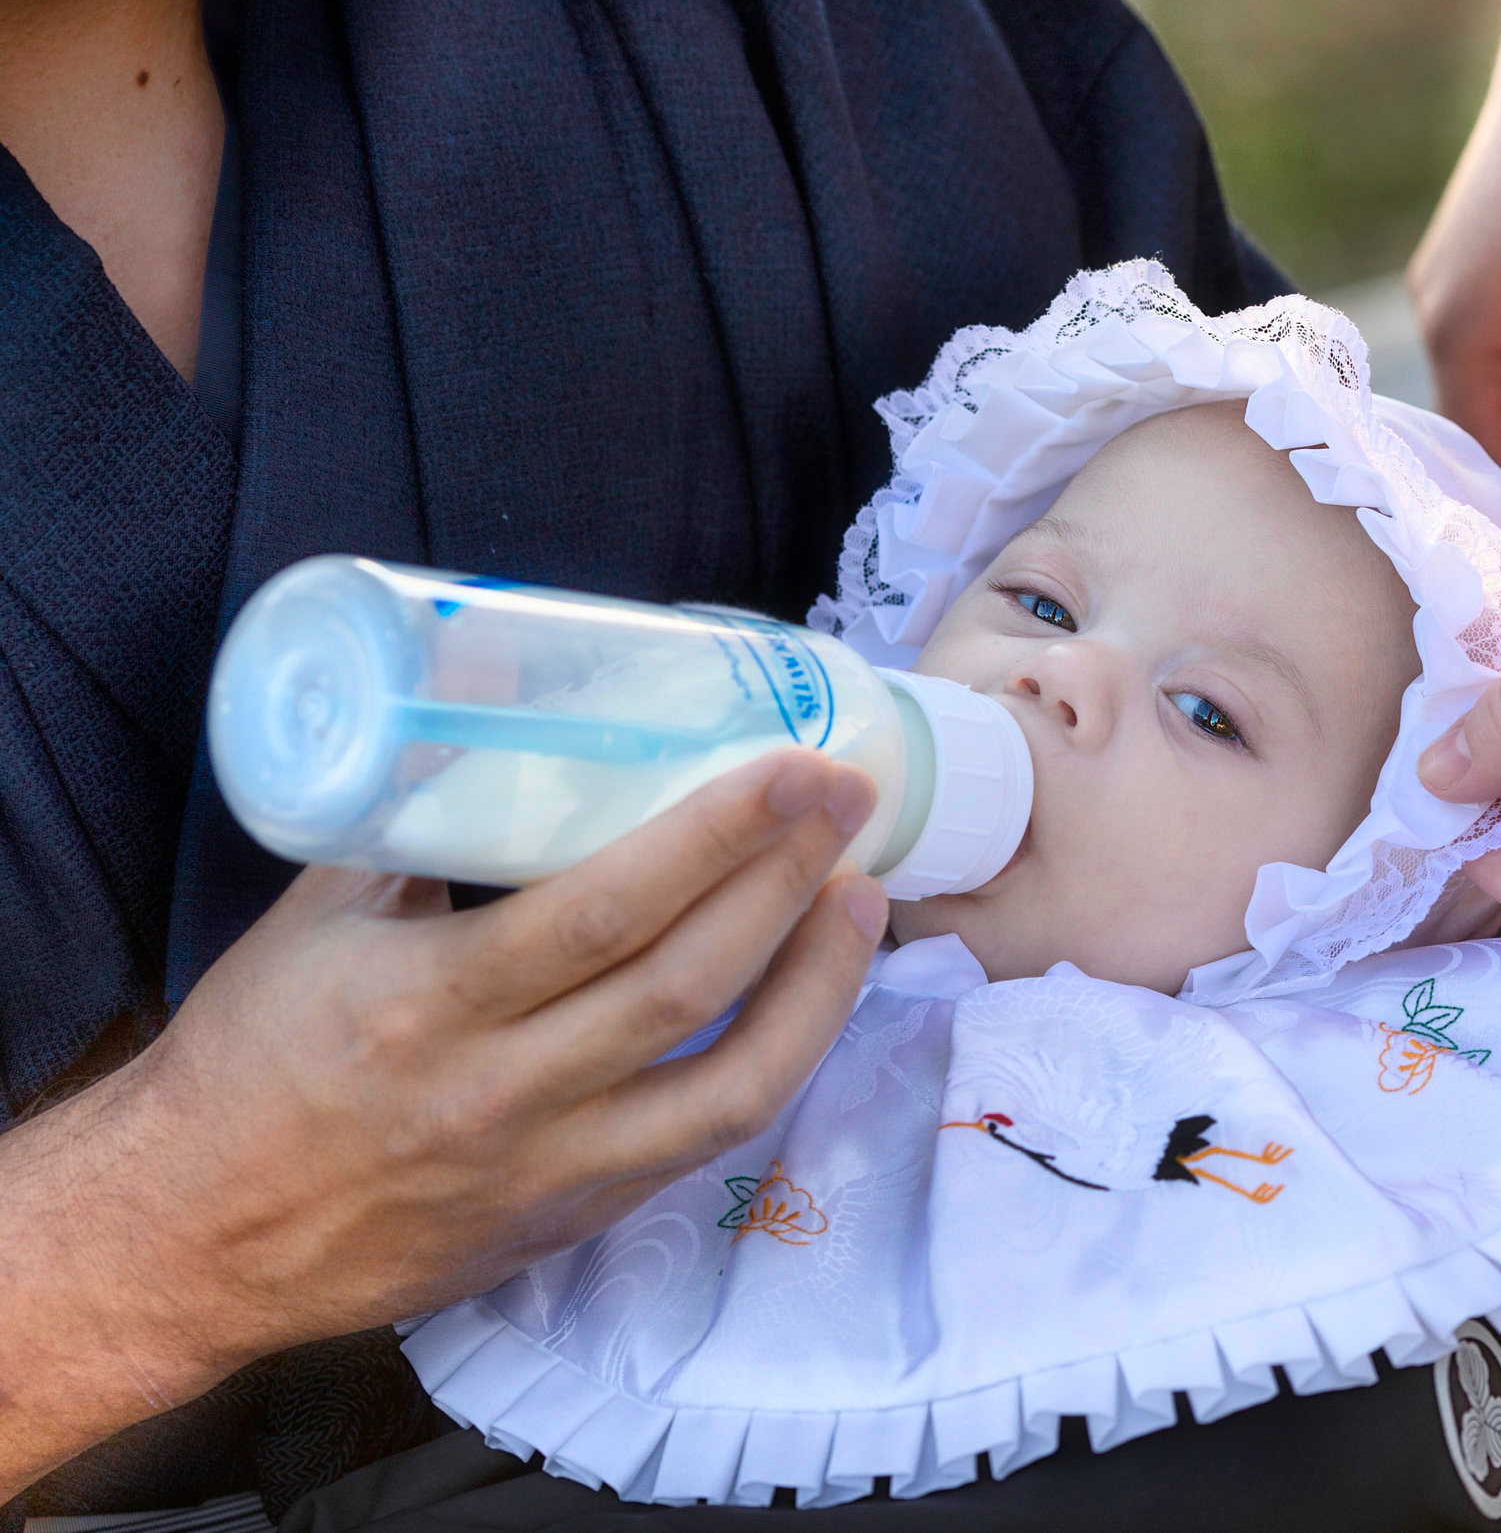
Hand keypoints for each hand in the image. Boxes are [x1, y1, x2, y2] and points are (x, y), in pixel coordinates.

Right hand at [0, 749, 884, 1491]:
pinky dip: (772, 1063)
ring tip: (861, 900)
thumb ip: (421, 823)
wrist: (189, 1236)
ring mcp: (549, 1170)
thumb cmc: (246, 1060)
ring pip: (731, 1084)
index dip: (722, 835)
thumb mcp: (317, 919)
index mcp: (427, 1004)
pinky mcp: (573, 1220)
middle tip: (852, 802)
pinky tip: (806, 997)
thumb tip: (512, 714)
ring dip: (819, 987)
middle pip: (688, 985)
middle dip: (790, 882)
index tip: (799, 770)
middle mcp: (500, 1095)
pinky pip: (702, 1142)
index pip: (607, 908)